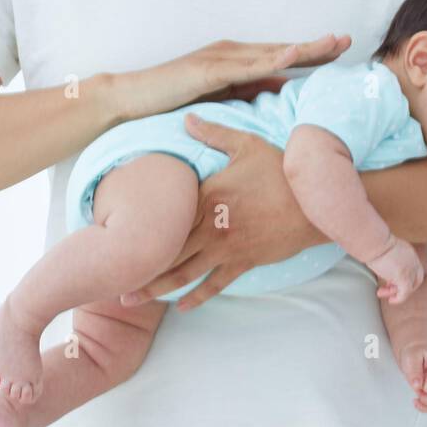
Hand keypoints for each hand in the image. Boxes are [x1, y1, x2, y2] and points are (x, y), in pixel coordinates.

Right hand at [112, 33, 351, 121]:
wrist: (129, 99)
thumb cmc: (171, 99)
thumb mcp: (218, 96)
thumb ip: (247, 90)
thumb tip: (280, 91)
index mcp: (234, 59)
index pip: (280, 56)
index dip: (310, 52)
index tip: (340, 50)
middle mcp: (230, 52)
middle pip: (281, 50)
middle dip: (315, 46)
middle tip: (348, 40)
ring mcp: (218, 58)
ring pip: (269, 54)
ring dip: (302, 49)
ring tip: (331, 44)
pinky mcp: (206, 70)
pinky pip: (244, 67)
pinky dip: (270, 61)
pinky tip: (292, 57)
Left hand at [119, 118, 325, 310]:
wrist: (316, 202)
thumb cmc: (282, 169)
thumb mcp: (246, 144)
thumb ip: (213, 133)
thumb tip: (186, 117)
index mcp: (206, 196)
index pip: (165, 217)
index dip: (139, 229)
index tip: (115, 239)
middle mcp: (210, 226)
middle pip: (166, 251)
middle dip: (138, 267)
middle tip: (111, 281)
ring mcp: (226, 248)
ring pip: (184, 273)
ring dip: (156, 288)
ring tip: (131, 300)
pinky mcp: (243, 262)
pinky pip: (215, 285)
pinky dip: (197, 297)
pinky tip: (182, 308)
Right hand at [369, 234, 424, 305]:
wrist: (374, 242)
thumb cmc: (374, 243)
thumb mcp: (387, 249)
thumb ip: (391, 258)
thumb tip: (385, 267)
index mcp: (410, 252)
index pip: (414, 269)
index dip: (405, 277)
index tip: (391, 280)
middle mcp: (413, 261)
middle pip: (416, 280)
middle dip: (403, 286)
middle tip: (389, 288)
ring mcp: (410, 270)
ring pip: (409, 288)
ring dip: (395, 292)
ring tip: (383, 293)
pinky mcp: (404, 277)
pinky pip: (405, 293)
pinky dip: (398, 299)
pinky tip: (391, 300)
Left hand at [397, 342, 426, 412]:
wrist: (415, 355)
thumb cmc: (416, 353)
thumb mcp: (412, 357)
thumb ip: (414, 370)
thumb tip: (417, 385)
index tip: (426, 383)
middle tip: (418, 386)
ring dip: (426, 402)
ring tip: (417, 394)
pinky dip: (425, 407)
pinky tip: (417, 402)